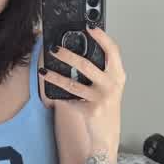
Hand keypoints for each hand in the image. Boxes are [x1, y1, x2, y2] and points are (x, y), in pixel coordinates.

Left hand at [41, 26, 125, 145]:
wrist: (107, 135)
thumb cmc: (106, 107)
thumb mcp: (110, 86)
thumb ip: (102, 71)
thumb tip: (79, 52)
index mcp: (118, 75)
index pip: (113, 51)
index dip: (101, 37)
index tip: (89, 27)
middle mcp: (112, 85)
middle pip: (87, 65)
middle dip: (68, 55)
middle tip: (55, 49)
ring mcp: (101, 98)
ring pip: (73, 83)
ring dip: (55, 76)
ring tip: (45, 71)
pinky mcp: (91, 110)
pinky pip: (69, 99)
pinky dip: (58, 95)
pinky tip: (51, 91)